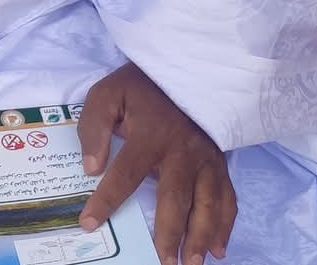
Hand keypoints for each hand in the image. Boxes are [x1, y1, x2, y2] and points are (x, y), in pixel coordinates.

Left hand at [77, 62, 234, 264]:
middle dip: (170, 234)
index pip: (125, 175)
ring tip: (193, 263)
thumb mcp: (106, 95)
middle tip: (163, 262)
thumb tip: (91, 166)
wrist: (182, 71)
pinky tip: (220, 249)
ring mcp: (206, 160)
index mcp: (150, 137)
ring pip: (208, 204)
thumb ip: (94, 128)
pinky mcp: (220, 164)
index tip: (89, 223)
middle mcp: (182, 153)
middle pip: (176, 199)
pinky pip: (227, 198)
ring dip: (201, 237)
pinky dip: (226, 225)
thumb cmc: (139, 88)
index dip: (106, 200)